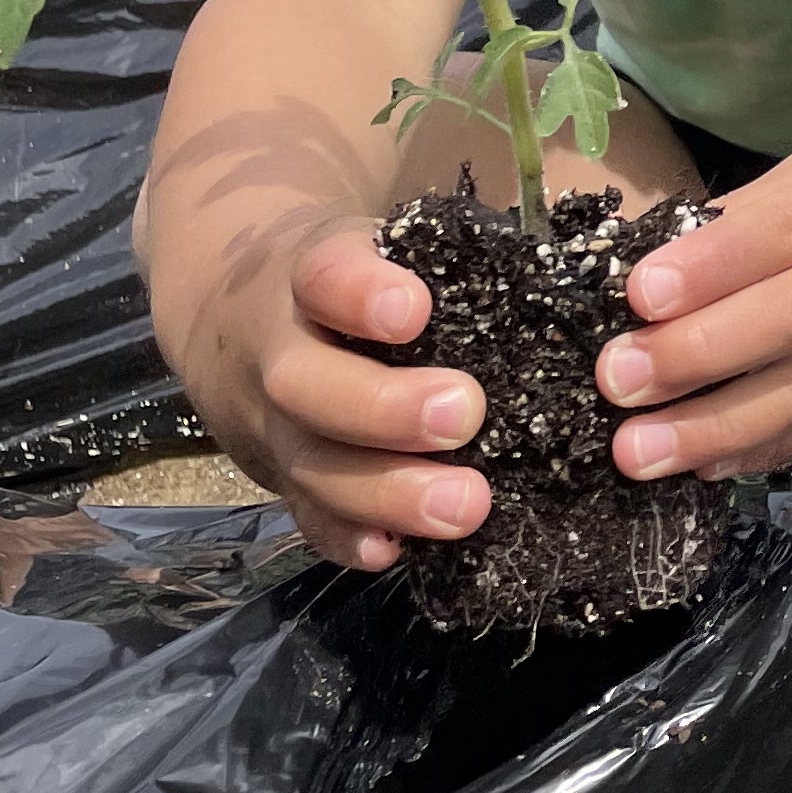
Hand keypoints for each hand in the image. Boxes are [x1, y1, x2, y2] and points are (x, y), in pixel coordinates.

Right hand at [170, 221, 487, 570]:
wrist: (240, 316)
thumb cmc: (354, 274)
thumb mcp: (381, 240)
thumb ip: (447, 253)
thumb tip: (551, 271)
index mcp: (310, 273)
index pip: (323, 274)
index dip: (360, 294)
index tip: (413, 310)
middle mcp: (279, 352)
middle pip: (305, 384)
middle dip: (383, 407)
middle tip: (463, 414)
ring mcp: (274, 425)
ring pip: (311, 464)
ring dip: (386, 490)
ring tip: (464, 505)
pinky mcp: (284, 481)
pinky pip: (307, 518)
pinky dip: (348, 538)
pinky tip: (394, 551)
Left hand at [597, 115, 791, 478]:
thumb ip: (758, 214)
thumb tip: (659, 274)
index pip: (788, 234)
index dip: (712, 269)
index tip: (636, 297)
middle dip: (697, 358)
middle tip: (614, 380)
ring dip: (717, 428)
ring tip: (638, 453)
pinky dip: (768, 448)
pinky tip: (707, 465)